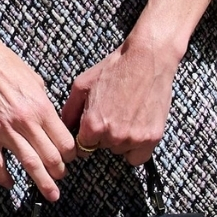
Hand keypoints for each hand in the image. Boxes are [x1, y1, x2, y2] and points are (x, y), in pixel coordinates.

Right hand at [0, 20, 76, 201]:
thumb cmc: (5, 64)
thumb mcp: (35, 81)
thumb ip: (45, 105)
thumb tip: (53, 123)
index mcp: (41, 107)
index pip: (65, 141)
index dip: (72, 154)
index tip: (72, 159)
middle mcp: (25, 121)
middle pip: (51, 156)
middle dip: (60, 172)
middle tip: (62, 180)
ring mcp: (3, 129)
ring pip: (29, 164)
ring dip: (42, 182)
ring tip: (50, 193)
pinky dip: (4, 178)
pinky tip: (10, 183)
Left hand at [61, 27, 180, 164]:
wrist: (148, 58)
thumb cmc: (115, 68)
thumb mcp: (82, 85)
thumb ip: (70, 111)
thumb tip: (64, 129)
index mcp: (93, 125)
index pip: (82, 147)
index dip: (86, 136)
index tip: (91, 127)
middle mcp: (113, 135)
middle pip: (102, 147)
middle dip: (103, 135)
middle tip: (112, 113)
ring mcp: (134, 138)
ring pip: (120, 151)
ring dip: (120, 140)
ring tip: (126, 115)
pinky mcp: (152, 138)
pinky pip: (138, 157)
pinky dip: (136, 148)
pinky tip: (135, 129)